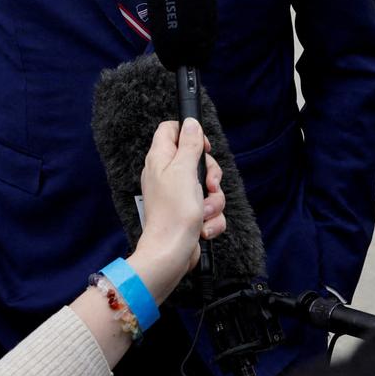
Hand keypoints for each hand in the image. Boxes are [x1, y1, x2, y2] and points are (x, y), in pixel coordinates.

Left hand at [128, 119, 224, 300]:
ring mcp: (178, 196)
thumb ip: (189, 145)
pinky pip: (209, 210)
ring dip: (213, 202)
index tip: (204, 148)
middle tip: (208, 185)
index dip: (190, 134)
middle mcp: (168, 175)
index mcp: (160, 160)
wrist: (171, 253)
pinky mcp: (189, 214)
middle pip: (197, 160)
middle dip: (210, 175)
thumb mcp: (184, 170)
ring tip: (203, 213)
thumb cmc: (174, 213)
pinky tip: (203, 227)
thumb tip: (190, 122)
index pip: (171, 130)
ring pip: (208, 187)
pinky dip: (211, 219)